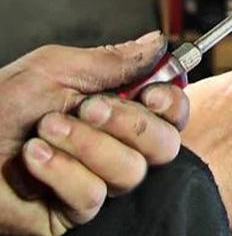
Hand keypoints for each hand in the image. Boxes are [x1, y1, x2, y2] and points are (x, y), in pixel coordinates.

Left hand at [0, 32, 189, 235]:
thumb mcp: (55, 70)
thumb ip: (111, 60)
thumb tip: (158, 43)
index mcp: (116, 109)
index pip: (172, 112)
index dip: (172, 104)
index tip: (151, 94)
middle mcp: (114, 146)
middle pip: (164, 145)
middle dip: (128, 124)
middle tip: (89, 108)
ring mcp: (97, 181)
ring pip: (130, 172)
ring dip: (86, 146)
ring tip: (45, 131)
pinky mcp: (74, 212)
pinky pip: (93, 195)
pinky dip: (61, 172)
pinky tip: (35, 159)